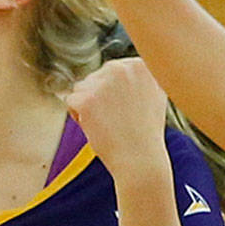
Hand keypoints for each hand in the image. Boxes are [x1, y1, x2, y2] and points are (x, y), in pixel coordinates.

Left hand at [62, 59, 167, 175]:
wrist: (141, 159)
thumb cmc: (145, 132)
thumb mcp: (153, 94)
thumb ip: (138, 76)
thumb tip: (121, 65)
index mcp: (140, 65)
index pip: (112, 72)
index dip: (116, 94)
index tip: (129, 110)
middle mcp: (121, 68)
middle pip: (95, 78)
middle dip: (100, 98)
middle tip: (118, 119)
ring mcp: (103, 83)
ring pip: (81, 88)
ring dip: (88, 106)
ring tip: (109, 124)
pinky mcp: (86, 100)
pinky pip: (71, 101)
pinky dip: (79, 117)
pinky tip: (97, 128)